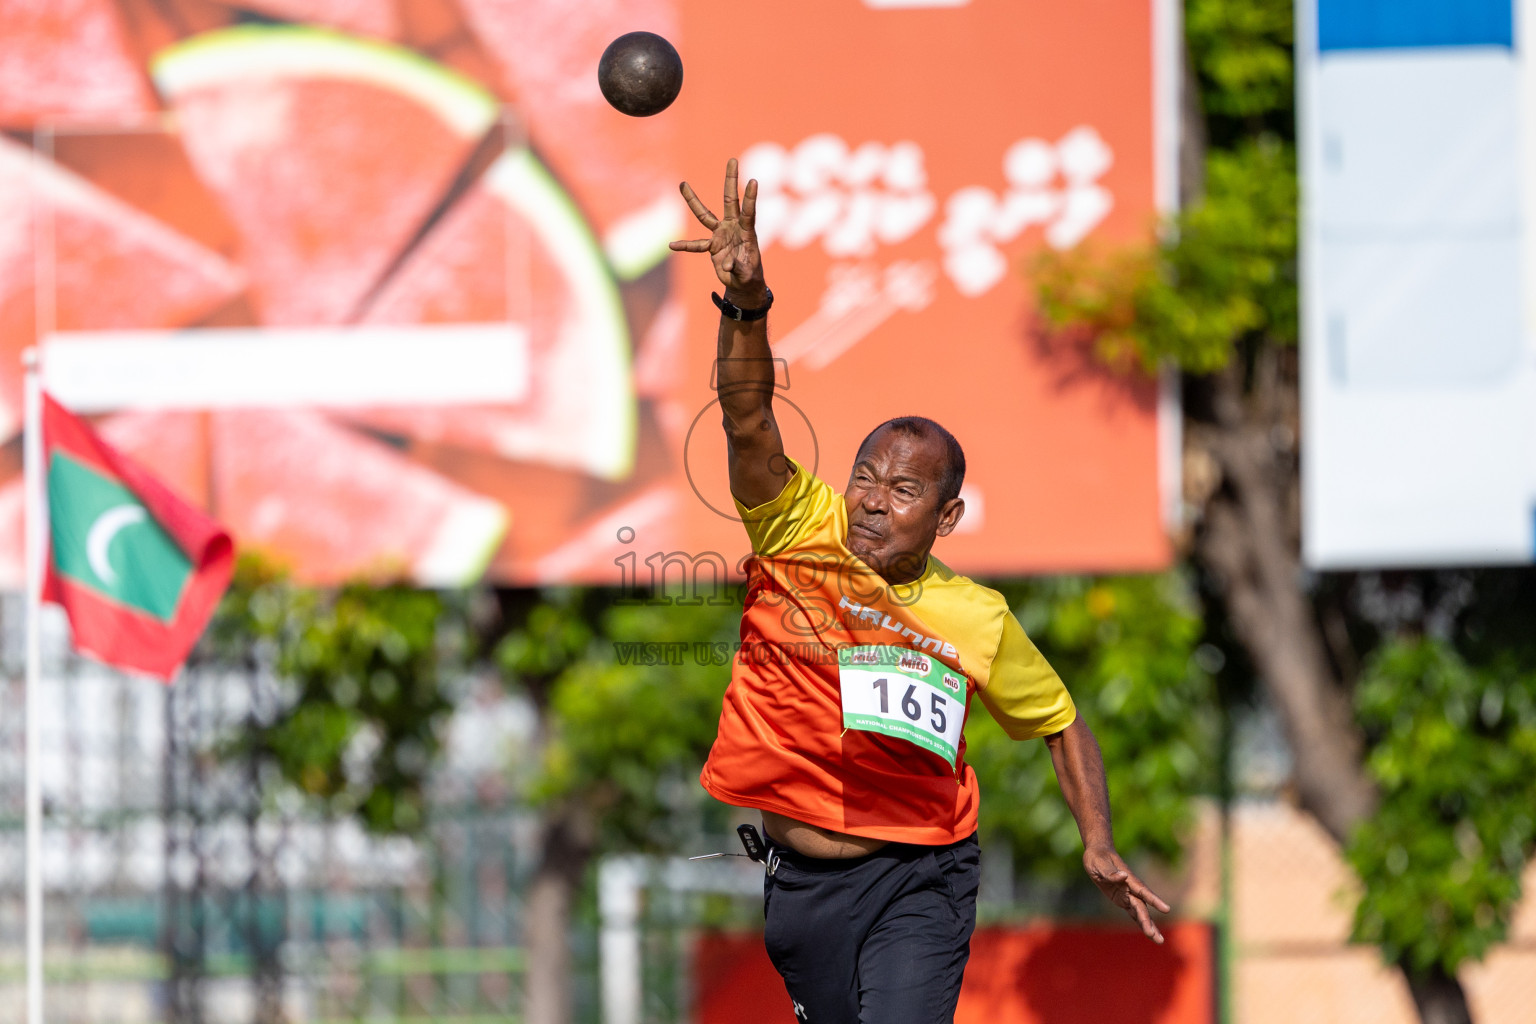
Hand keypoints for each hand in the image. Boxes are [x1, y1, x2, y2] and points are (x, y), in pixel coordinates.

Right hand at [670, 158, 766, 304]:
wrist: (743, 283)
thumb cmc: (749, 276)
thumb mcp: (747, 274)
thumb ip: (738, 267)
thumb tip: (727, 264)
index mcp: (747, 233)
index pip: (749, 213)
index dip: (750, 198)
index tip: (753, 181)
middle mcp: (734, 228)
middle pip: (730, 200)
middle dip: (731, 180)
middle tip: (732, 160)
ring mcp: (721, 234)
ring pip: (705, 215)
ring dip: (693, 200)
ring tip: (682, 184)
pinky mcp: (712, 245)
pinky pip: (695, 244)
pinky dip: (684, 245)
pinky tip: (672, 245)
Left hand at [1083, 845, 1171, 943]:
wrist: (1098, 854)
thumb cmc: (1099, 858)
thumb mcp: (1100, 865)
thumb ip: (1111, 873)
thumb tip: (1123, 877)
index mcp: (1129, 879)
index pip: (1143, 891)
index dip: (1154, 900)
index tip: (1166, 909)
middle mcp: (1131, 888)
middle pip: (1142, 907)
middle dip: (1148, 922)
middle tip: (1157, 937)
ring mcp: (1128, 894)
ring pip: (1140, 912)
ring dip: (1149, 925)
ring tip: (1159, 940)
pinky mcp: (1122, 899)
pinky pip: (1133, 912)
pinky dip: (1140, 922)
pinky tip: (1149, 932)